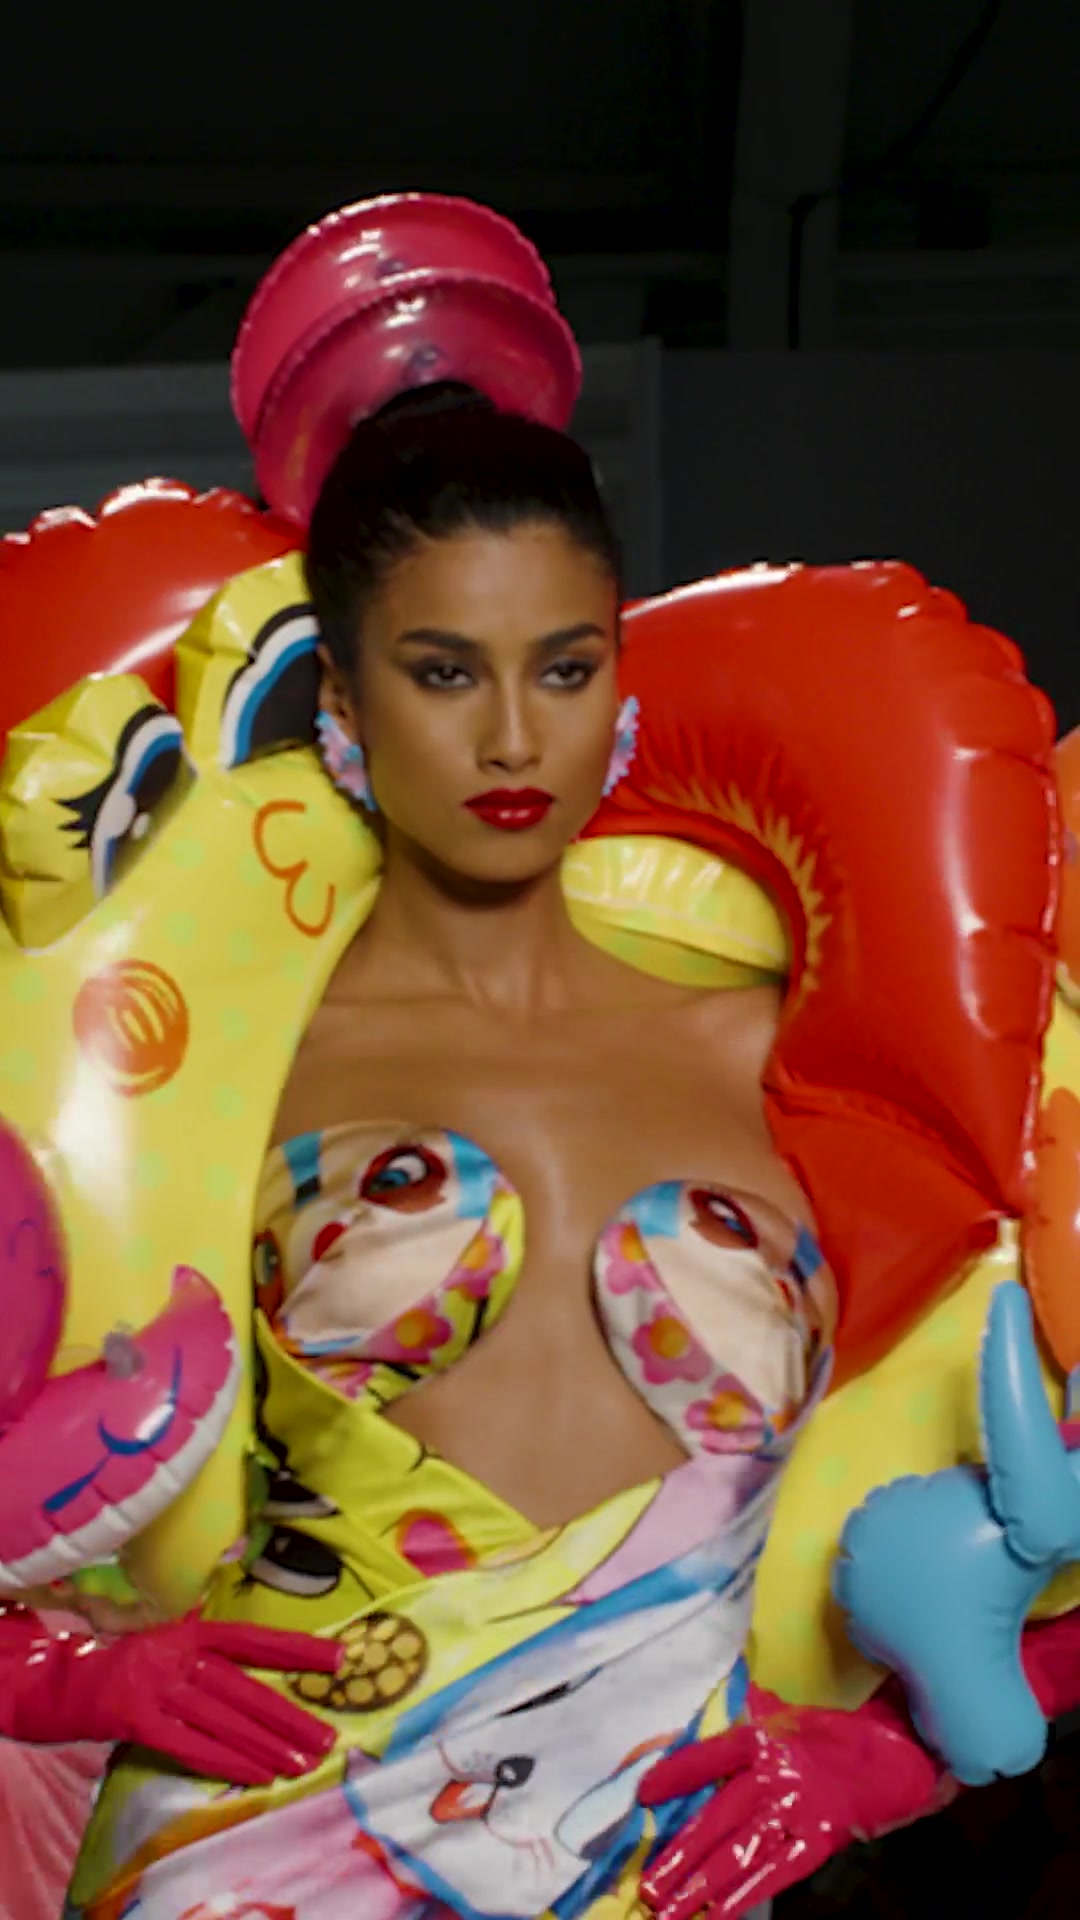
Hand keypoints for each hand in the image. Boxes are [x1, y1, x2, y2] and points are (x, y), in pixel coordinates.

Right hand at [0, 1606, 343, 1786]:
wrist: (64, 1685)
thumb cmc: (128, 1667)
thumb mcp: (169, 1644)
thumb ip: (210, 1650)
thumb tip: (266, 1658)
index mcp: (190, 1631)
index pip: (253, 1638)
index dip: (296, 1649)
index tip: (339, 1660)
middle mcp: (177, 1654)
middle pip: (244, 1687)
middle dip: (288, 1714)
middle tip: (327, 1737)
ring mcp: (156, 1687)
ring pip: (222, 1719)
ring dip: (265, 1744)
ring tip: (302, 1764)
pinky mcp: (136, 1721)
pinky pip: (189, 1745)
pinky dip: (225, 1761)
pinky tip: (257, 1775)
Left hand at [636, 1684, 951, 1918]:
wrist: (906, 1744)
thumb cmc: (844, 1733)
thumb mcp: (793, 1721)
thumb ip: (758, 1731)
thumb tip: (721, 1732)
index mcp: (765, 1737)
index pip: (710, 1757)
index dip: (676, 1774)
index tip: (642, 1795)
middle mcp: (775, 1770)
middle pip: (718, 1816)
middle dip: (681, 1854)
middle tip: (649, 1887)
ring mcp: (799, 1804)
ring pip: (742, 1847)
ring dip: (704, 1880)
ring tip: (672, 1907)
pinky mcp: (823, 1833)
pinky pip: (781, 1866)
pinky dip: (751, 1890)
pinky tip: (724, 1911)